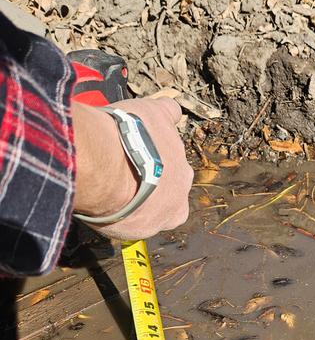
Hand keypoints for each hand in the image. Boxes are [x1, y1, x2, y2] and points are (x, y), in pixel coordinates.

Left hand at [72, 96, 193, 240]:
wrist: (106, 172)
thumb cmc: (113, 205)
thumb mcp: (120, 227)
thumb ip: (131, 218)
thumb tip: (120, 213)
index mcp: (176, 211)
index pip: (171, 208)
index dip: (152, 202)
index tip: (134, 197)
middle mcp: (183, 179)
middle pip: (170, 174)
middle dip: (151, 171)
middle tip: (122, 169)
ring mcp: (175, 146)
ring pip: (164, 144)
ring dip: (146, 144)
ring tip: (119, 143)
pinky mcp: (161, 118)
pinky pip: (169, 111)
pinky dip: (161, 112)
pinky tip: (145, 114)